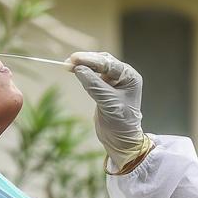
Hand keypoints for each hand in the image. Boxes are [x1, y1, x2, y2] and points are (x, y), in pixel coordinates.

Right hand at [67, 52, 151, 171]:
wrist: (120, 139)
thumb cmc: (120, 122)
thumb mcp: (107, 102)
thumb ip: (94, 84)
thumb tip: (78, 68)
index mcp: (129, 77)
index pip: (108, 63)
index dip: (90, 59)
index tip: (74, 58)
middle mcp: (123, 76)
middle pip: (102, 61)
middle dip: (85, 60)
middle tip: (68, 61)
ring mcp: (113, 81)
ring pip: (96, 66)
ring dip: (83, 65)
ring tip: (68, 65)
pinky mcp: (104, 87)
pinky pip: (93, 75)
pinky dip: (83, 72)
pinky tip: (75, 71)